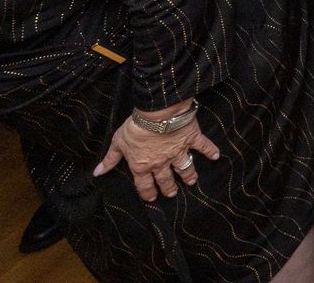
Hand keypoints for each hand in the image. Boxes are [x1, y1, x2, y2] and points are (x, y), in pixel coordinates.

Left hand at [94, 111, 221, 202]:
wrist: (157, 114)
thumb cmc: (136, 128)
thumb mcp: (118, 143)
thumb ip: (110, 159)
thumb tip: (97, 173)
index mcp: (142, 165)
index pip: (144, 185)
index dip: (147, 193)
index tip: (151, 198)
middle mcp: (161, 163)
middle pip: (165, 180)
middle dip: (168, 188)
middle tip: (171, 193)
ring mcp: (178, 152)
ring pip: (185, 168)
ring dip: (188, 176)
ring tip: (192, 182)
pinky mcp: (191, 139)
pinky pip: (203, 146)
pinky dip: (210, 151)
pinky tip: (216, 156)